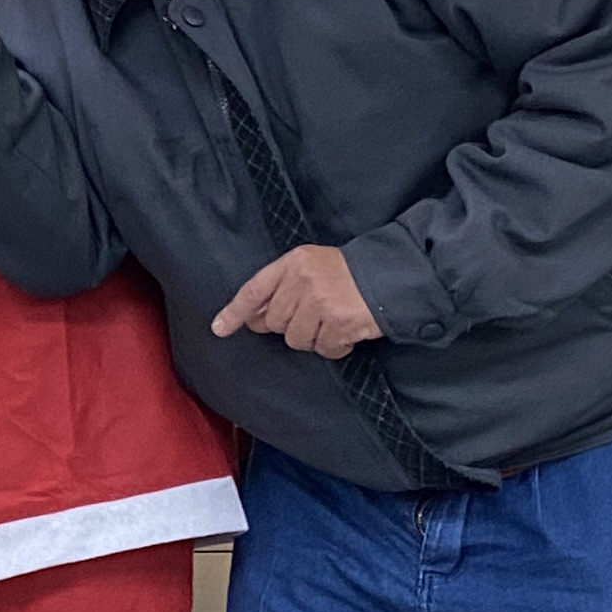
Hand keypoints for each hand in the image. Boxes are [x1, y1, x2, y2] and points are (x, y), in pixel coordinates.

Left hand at [211, 245, 386, 358]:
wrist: (392, 275)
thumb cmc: (350, 273)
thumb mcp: (313, 265)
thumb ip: (284, 285)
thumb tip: (254, 318)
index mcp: (293, 262)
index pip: (254, 289)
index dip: (235, 312)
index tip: (220, 329)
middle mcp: (303, 281)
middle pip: (276, 322)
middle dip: (291, 326)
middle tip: (313, 316)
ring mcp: (321, 302)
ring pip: (296, 339)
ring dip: (314, 338)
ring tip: (332, 321)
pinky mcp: (338, 323)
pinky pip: (324, 349)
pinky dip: (335, 346)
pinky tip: (346, 331)